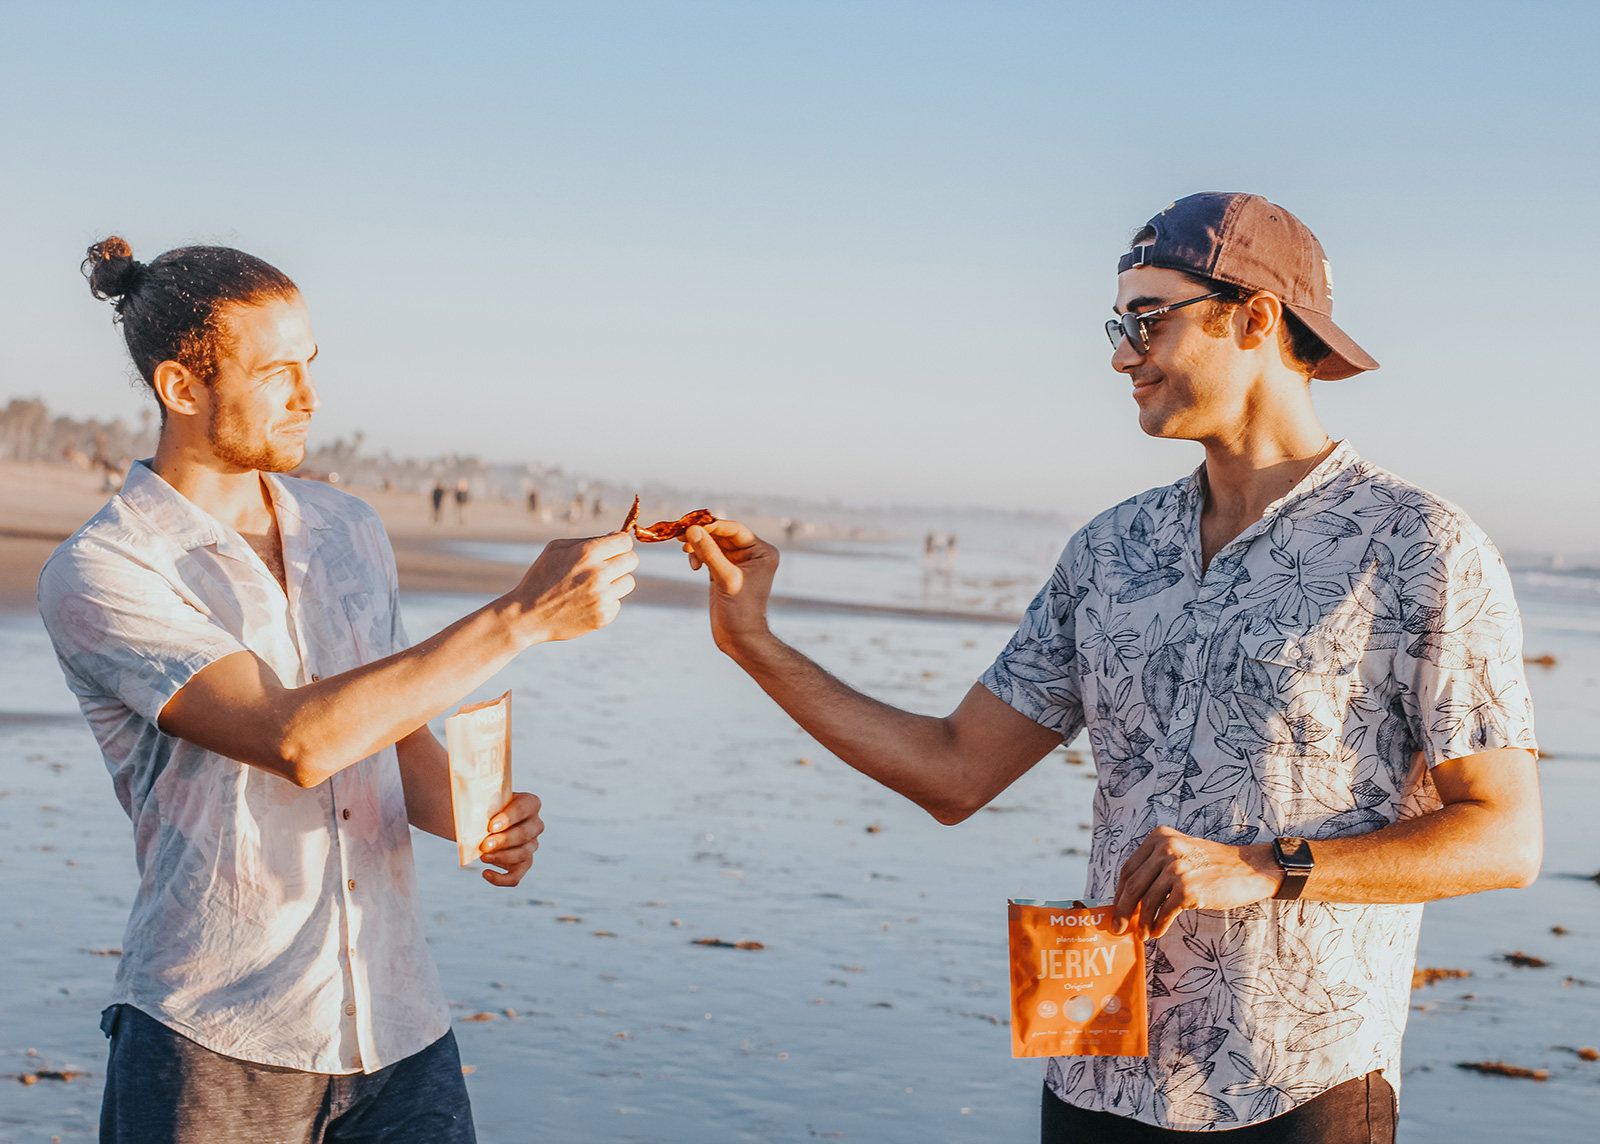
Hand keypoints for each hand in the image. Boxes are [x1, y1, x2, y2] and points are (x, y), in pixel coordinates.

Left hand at [478, 791, 543, 886]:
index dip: (510, 818)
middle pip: (525, 834)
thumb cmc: (481, 807)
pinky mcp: (522, 864)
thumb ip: (481, 801)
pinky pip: (516, 876)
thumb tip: (474, 811)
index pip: (525, 808)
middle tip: (484, 845)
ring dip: (502, 857)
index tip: (491, 826)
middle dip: (504, 841)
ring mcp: (531, 845)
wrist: (477, 822)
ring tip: (482, 857)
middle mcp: (535, 824)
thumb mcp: (480, 799)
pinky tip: (485, 873)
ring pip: (523, 854)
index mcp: (530, 803)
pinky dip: (501, 879)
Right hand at [510, 532, 636, 644]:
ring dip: (616, 582)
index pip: (625, 541)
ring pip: (628, 582)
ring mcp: (602, 597)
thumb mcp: (555, 549)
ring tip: (594, 586)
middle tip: (607, 567)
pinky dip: (606, 602)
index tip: (614, 549)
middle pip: (632, 560)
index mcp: (586, 553)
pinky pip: (617, 603)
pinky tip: (587, 602)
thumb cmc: (541, 577)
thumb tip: (616, 536)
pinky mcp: (603, 616)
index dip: (620, 544)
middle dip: (622, 561)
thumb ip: (587, 540)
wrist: (526, 616)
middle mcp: (598, 574)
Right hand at [681, 520, 778, 654]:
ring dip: (698, 545)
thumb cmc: (741, 611)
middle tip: (681, 535)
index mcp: (762, 552)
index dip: (712, 526)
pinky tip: (694, 565)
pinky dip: (698, 555)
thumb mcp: (725, 578)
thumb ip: (709, 553)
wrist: (740, 638)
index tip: (690, 525)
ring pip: (713, 543)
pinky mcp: (724, 571)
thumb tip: (692, 530)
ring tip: (685, 551)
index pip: (734, 530)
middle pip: (722, 535)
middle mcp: (752, 554)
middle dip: (702, 534)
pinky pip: (709, 554)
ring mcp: (738, 563)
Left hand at [1112, 827, 1282, 937]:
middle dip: (1123, 910)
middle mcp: (1165, 849)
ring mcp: (1176, 868)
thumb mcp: (1181, 851)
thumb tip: (1130, 896)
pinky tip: (1157, 932)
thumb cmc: (1213, 864)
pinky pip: (1164, 912)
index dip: (1119, 892)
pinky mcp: (1188, 889)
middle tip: (1118, 927)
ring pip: (1147, 901)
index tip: (1116, 908)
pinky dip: (1158, 925)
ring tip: (1142, 934)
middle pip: (1132, 885)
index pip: (1129, 868)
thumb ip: (1157, 865)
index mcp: (1159, 837)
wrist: (1249, 869)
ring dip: (1142, 922)